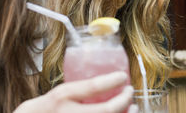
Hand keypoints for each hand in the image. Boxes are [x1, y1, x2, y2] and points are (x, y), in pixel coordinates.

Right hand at [14, 71, 137, 112]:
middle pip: (107, 110)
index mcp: (62, 98)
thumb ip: (73, 92)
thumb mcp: (53, 96)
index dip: (112, 81)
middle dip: (124, 100)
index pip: (93, 87)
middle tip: (130, 92)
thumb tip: (101, 84)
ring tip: (133, 107)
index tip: (123, 77)